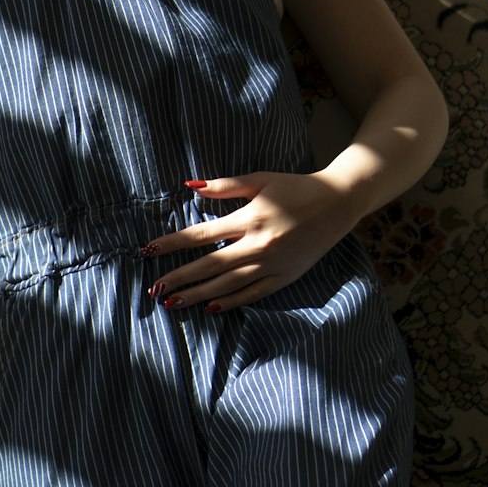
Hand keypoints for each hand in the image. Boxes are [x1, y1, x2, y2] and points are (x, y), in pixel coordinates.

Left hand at [143, 172, 359, 312]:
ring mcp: (272, 264)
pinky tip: (210, 307)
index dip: (172, 243)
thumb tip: (190, 186)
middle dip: (179, 278)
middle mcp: (258, 245)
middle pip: (210, 265)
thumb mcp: (259, 179)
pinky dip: (231, 302)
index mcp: (249, 218)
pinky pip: (253, 294)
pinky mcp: (285, 278)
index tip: (149, 250)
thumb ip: (224, 186)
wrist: (338, 203)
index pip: (201, 235)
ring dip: (198, 294)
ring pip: (228, 285)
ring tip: (173, 302)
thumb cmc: (295, 187)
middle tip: (154, 288)